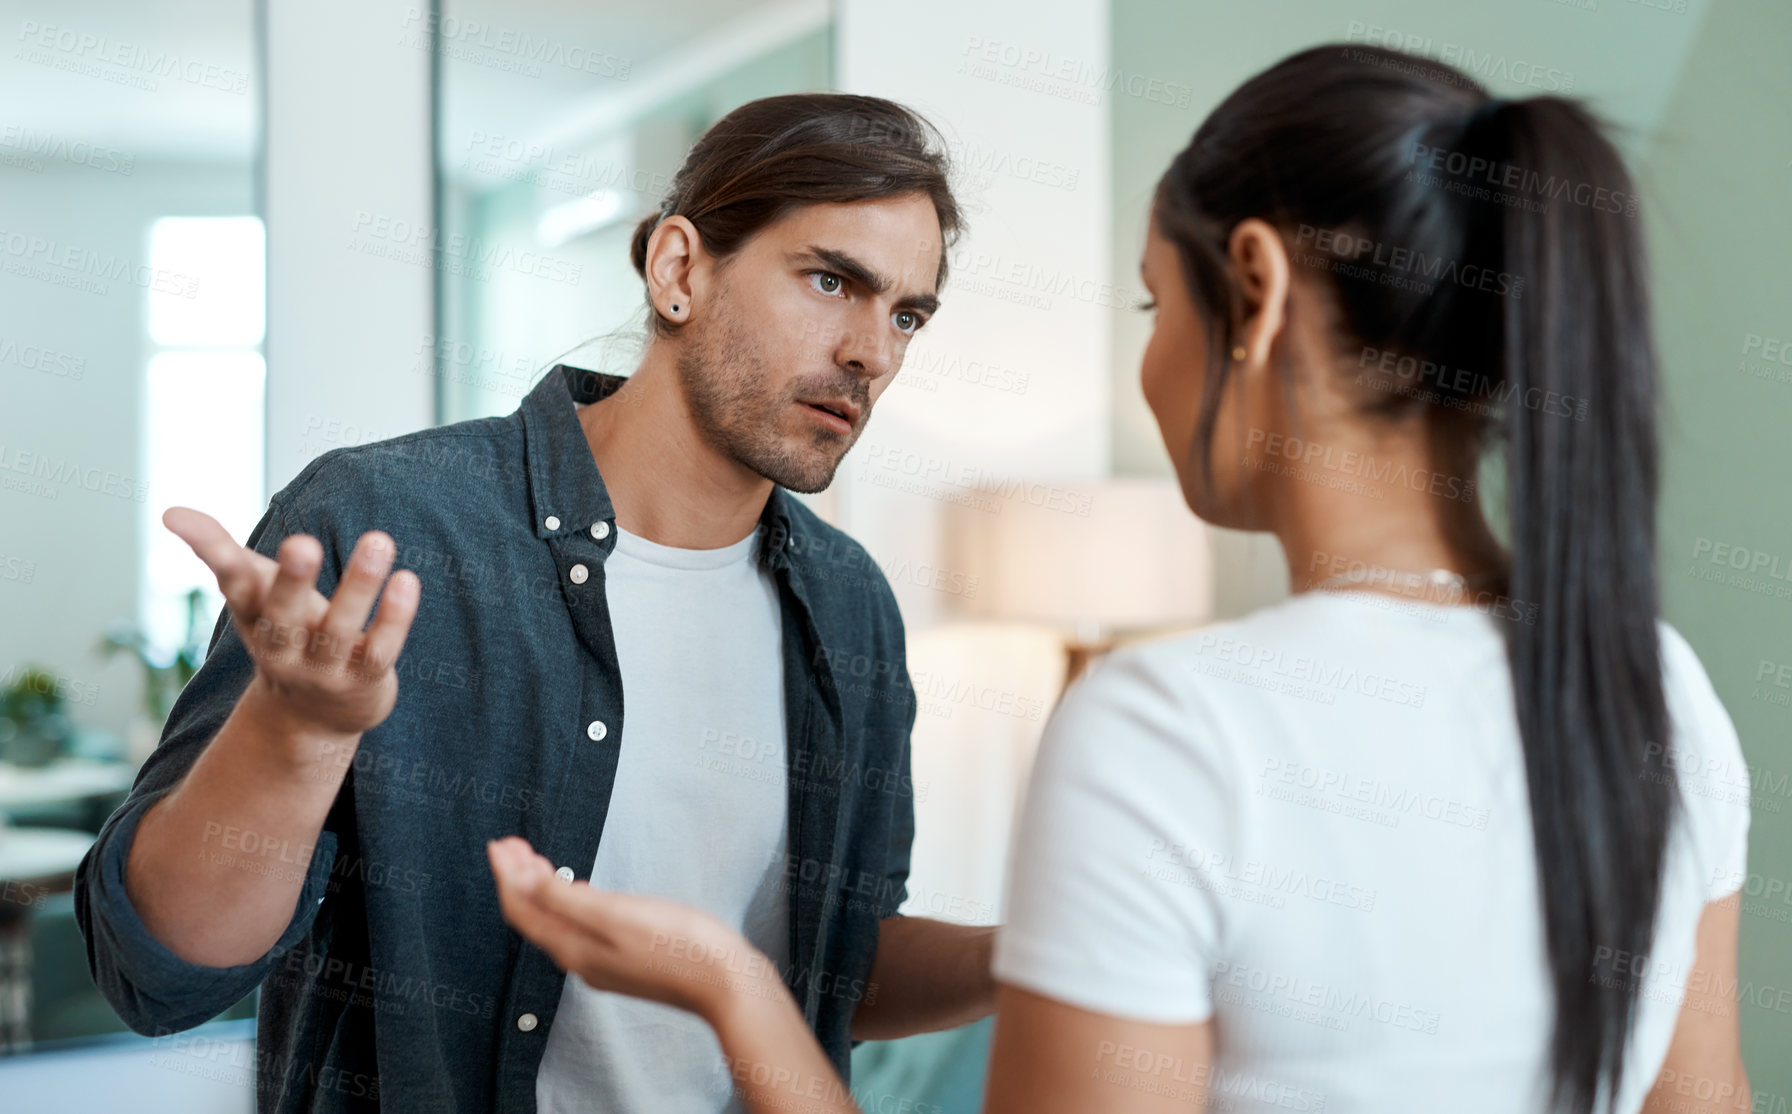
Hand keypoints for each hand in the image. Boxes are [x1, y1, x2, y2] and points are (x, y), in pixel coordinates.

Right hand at [163, 505, 419, 742]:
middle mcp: (283, 645)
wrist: (309, 718)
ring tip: (378, 540)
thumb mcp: (253, 595)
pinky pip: (380, 649)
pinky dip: (394, 618)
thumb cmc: (283, 633)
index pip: (234, 586)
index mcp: (253, 618)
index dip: (215, 555)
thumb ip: (219, 552)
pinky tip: (408, 580)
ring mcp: (323, 666)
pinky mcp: (363, 679)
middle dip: (292, 581)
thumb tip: (168, 511)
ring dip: (359, 585)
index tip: (185, 520)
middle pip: (283, 615)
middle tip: (302, 543)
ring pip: (340, 629)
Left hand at [487, 837, 780, 1023]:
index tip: (500, 842)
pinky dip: (567, 902)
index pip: (522, 908)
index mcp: (573, 947)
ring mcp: (603, 962)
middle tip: (512, 844)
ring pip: (556, 921)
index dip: (506, 874)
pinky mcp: (625, 959)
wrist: (726, 983)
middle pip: (535, 916)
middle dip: (519, 878)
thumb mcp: (615, 914)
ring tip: (534, 860)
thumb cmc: (678, 945)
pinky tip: (578, 892)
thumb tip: (519, 881)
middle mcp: (581, 958)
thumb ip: (563, 899)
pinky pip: (579, 927)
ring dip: (541, 888)